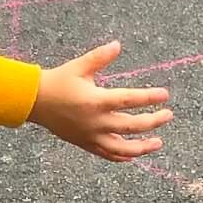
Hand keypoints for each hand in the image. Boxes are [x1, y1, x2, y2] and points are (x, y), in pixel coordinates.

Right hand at [29, 41, 171, 161]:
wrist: (34, 102)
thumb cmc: (58, 81)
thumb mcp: (79, 67)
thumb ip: (100, 57)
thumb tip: (118, 45)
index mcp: (97, 101)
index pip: (130, 100)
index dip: (150, 98)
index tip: (165, 95)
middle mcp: (96, 122)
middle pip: (132, 126)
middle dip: (153, 121)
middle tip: (168, 115)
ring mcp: (90, 135)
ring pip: (122, 148)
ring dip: (142, 147)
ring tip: (158, 143)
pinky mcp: (84, 143)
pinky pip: (107, 154)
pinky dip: (122, 157)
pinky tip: (134, 155)